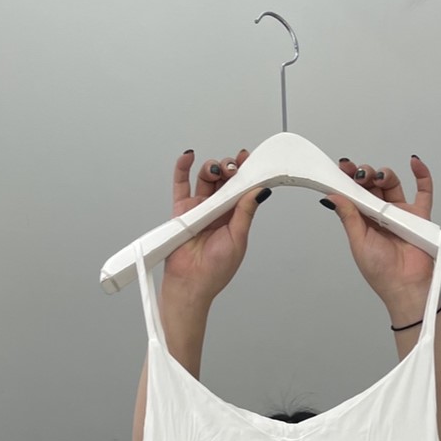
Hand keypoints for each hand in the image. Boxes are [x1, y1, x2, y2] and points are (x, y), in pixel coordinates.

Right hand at [162, 149, 267, 308]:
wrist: (192, 283)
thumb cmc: (216, 270)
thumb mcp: (238, 238)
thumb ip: (246, 212)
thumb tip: (260, 190)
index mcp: (234, 217)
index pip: (241, 188)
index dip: (245, 172)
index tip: (248, 160)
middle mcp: (217, 210)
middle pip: (223, 179)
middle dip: (229, 168)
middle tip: (232, 170)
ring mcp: (199, 208)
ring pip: (205, 178)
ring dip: (211, 167)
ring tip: (216, 170)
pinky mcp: (181, 210)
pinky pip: (180, 184)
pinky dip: (182, 168)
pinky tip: (189, 156)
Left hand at [324, 156, 435, 322]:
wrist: (405, 287)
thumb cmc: (381, 272)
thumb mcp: (359, 242)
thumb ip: (348, 217)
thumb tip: (333, 196)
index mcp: (364, 221)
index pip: (355, 194)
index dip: (349, 179)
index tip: (344, 167)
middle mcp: (381, 215)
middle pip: (373, 185)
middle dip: (366, 174)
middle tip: (362, 175)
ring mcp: (401, 214)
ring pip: (393, 184)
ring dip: (385, 174)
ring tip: (379, 177)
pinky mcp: (420, 217)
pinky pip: (424, 191)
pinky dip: (421, 175)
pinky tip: (413, 162)